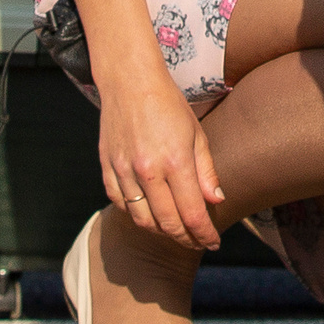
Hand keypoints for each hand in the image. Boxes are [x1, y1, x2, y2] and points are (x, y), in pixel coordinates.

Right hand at [96, 66, 223, 250]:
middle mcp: (147, 170)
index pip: (192, 214)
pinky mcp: (107, 168)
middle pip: (167, 223)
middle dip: (185, 238)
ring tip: (175, 230)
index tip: (213, 241)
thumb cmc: (168, 104)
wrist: (130, 81)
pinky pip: (121, 204)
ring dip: (161, 231)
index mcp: (175, 161)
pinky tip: (150, 212)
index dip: (204, 234)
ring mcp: (124, 171)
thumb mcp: (196, 134)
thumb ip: (206, 171)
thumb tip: (215, 201)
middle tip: (197, 240)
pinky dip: (136, 214)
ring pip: (142, 220)